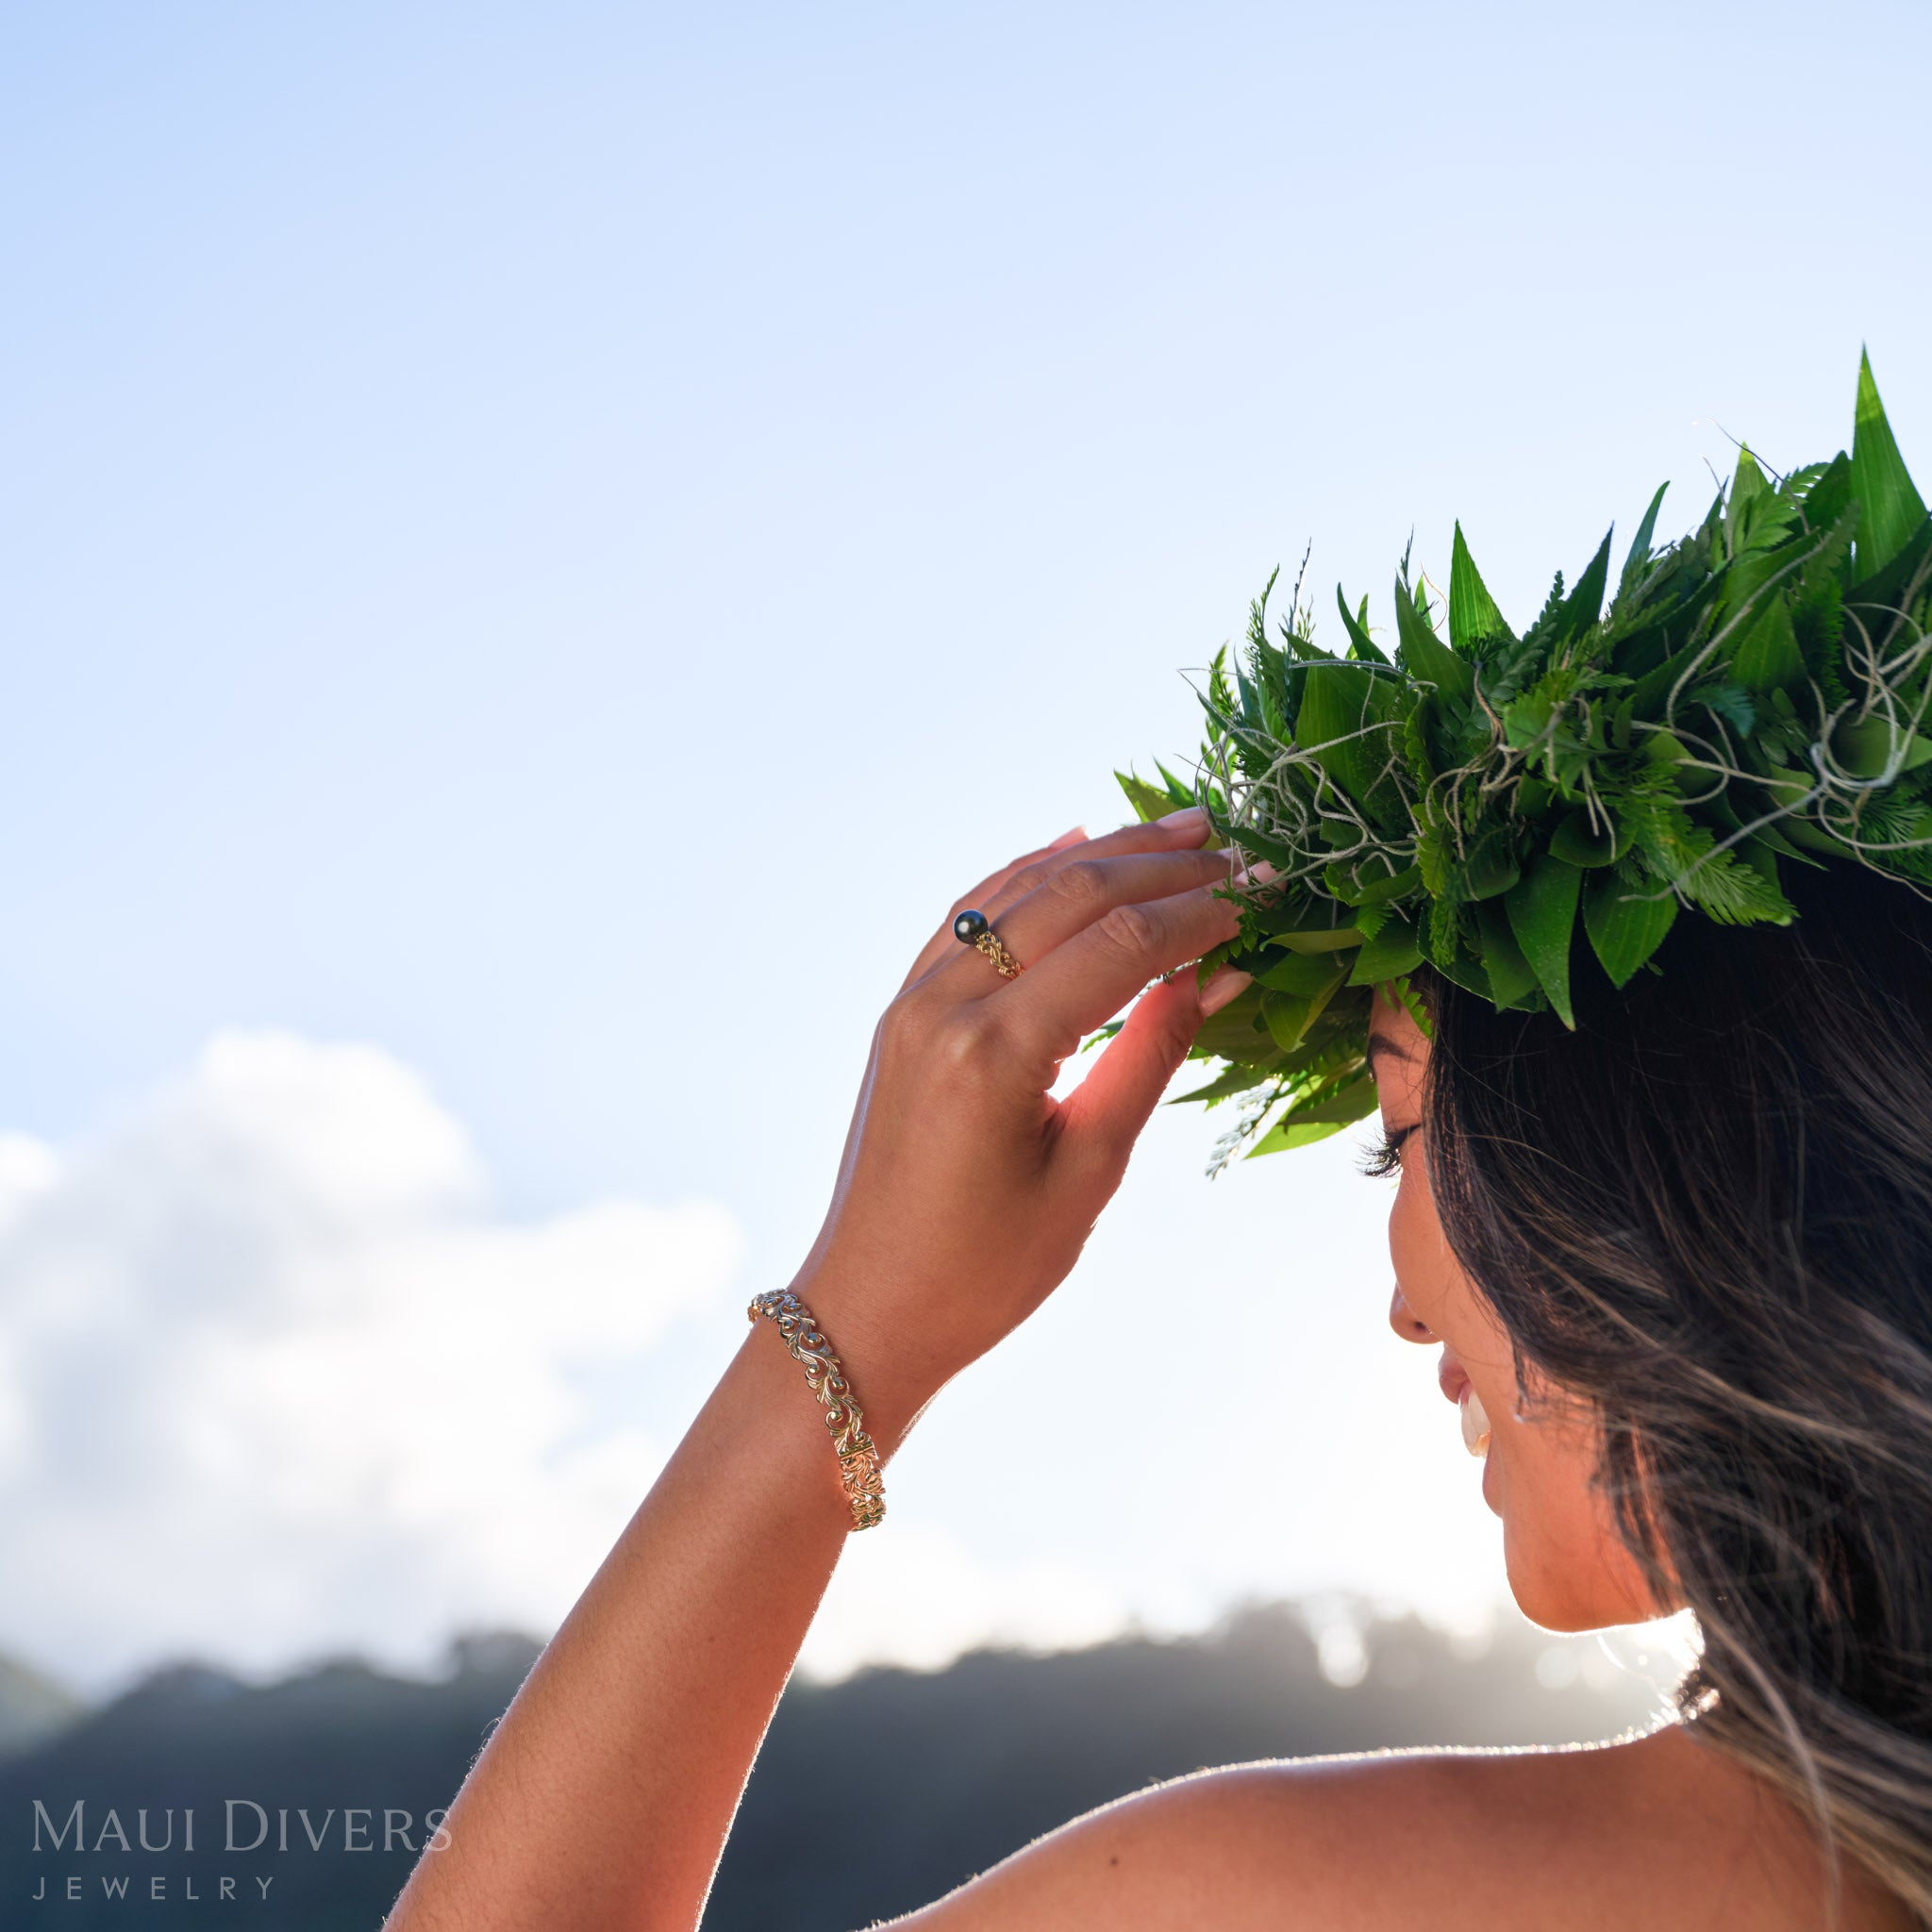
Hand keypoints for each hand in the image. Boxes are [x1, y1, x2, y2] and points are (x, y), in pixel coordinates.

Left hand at [787, 809, 1250, 1438]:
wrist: (872, 1308)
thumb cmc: (988, 1268)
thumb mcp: (1089, 1170)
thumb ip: (1149, 1058)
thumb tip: (1213, 977)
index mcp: (994, 1052)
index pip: (1117, 946)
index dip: (1197, 913)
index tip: (1260, 893)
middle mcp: (944, 1005)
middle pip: (1067, 897)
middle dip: (1157, 866)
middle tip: (1233, 845)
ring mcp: (914, 1001)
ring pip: (1017, 891)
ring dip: (1099, 853)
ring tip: (1175, 829)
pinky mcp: (903, 1011)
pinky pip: (970, 916)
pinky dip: (1026, 875)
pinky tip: (1071, 845)